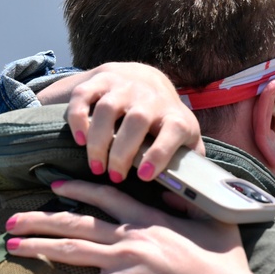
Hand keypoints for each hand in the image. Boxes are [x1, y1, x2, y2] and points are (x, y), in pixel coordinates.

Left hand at [5, 179, 274, 273]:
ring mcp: (126, 262)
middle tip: (13, 218)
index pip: (108, 196)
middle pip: (77, 221)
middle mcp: (132, 236)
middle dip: (41, 218)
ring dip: (37, 246)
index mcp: (152, 219)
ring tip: (10, 246)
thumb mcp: (216, 226)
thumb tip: (183, 193)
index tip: (55, 186)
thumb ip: (195, 208)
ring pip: (71, 249)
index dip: (79, 189)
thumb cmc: (227, 266)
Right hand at [38, 62, 203, 184]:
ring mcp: (125, 87)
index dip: (160, 154)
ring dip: (98, 140)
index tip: (145, 177)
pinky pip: (84, 96)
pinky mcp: (101, 80)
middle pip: (136, 121)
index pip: (173, 131)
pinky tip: (78, 140)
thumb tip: (196, 193)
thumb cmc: (166, 122)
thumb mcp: (186, 139)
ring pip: (108, 109)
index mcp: (175, 117)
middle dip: (122, 152)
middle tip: (113, 176)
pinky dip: (78, 118)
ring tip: (96, 166)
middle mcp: (151, 98)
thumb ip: (192, 163)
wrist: (147, 81)